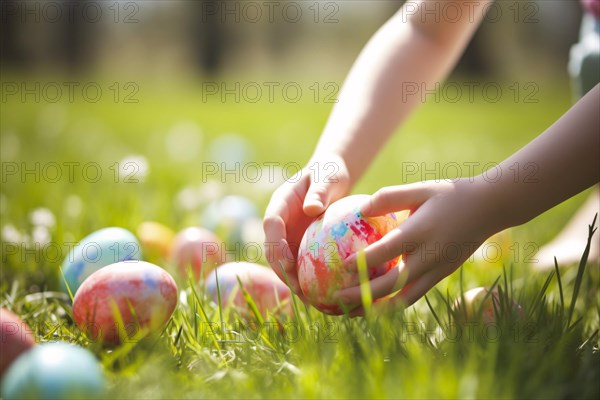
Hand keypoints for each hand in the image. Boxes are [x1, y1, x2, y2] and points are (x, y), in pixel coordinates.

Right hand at [263, 154, 350, 296]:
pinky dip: (308, 280)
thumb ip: (320, 191)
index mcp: (280, 204)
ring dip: (294, 281)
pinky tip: (325, 296)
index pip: (271, 224)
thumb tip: (312, 209)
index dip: (275, 244)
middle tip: (299, 289)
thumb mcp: (327, 177)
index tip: (287, 262)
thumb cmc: (329, 173)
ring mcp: (288, 236)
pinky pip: (301, 265)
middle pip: (273, 250)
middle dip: (282, 271)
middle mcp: (280, 223)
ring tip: (311, 300)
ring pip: (284, 263)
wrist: (331, 178)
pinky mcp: (299, 246)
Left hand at [335, 178, 500, 314]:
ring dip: (376, 308)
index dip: (364, 261)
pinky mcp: (442, 275)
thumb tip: (359, 209)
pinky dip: (393, 303)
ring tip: (351, 311)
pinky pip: (414, 294)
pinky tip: (374, 304)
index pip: (388, 251)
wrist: (491, 208)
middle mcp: (430, 256)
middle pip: (392, 283)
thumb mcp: (420, 189)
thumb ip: (390, 197)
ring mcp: (438, 270)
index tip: (341, 267)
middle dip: (363, 294)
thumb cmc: (450, 194)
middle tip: (336, 296)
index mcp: (421, 232)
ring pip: (404, 298)